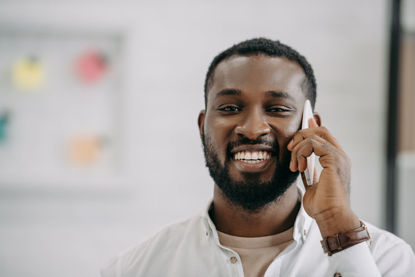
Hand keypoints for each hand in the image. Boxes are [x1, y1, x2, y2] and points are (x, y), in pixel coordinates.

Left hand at [287, 118, 359, 236]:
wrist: (331, 217)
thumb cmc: (322, 206)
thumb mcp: (311, 183)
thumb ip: (308, 169)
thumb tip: (300, 160)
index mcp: (336, 160)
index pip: (324, 136)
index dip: (310, 129)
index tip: (295, 135)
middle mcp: (340, 156)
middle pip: (320, 130)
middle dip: (301, 135)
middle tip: (290, 149)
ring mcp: (338, 157)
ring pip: (314, 136)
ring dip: (298, 149)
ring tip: (294, 167)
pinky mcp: (334, 160)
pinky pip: (313, 144)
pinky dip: (301, 153)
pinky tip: (299, 167)